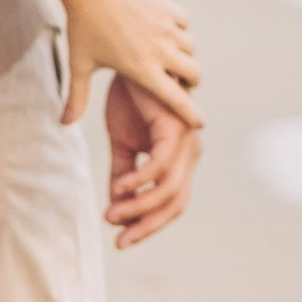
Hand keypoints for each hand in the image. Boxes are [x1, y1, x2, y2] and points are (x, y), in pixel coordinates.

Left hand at [61, 0, 200, 135]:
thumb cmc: (83, 26)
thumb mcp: (79, 65)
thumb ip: (76, 98)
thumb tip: (64, 124)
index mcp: (143, 69)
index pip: (176, 99)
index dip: (190, 114)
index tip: (199, 123)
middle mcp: (160, 50)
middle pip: (195, 74)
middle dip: (191, 81)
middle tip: (180, 81)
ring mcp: (167, 27)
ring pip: (191, 48)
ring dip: (184, 55)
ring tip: (171, 55)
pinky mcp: (168, 8)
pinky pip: (185, 23)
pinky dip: (180, 29)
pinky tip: (165, 29)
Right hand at [104, 74, 201, 250]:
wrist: (131, 60)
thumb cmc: (131, 98)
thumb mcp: (121, 143)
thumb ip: (122, 175)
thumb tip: (114, 209)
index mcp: (179, 159)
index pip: (170, 204)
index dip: (148, 225)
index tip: (119, 240)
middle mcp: (189, 153)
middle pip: (175, 203)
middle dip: (147, 226)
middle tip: (119, 241)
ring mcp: (186, 141)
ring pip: (168, 188)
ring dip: (140, 207)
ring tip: (112, 214)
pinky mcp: (175, 127)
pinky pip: (161, 164)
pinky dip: (140, 180)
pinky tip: (119, 187)